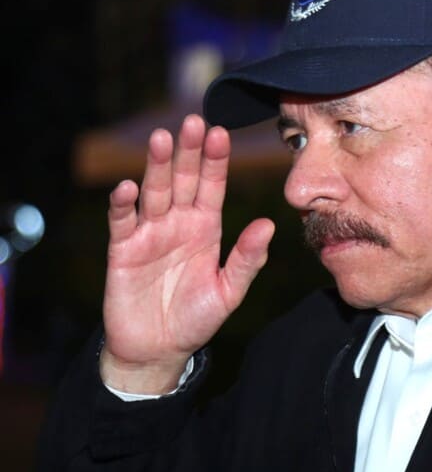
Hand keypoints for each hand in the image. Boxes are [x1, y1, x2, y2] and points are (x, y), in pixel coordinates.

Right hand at [100, 115, 274, 393]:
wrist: (159, 349)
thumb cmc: (196, 318)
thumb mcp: (229, 291)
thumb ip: (247, 259)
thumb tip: (269, 225)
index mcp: (206, 228)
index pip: (212, 186)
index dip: (215, 160)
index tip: (221, 133)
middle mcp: (178, 223)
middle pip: (183, 180)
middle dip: (188, 151)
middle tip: (193, 121)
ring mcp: (149, 233)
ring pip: (154, 192)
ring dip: (157, 166)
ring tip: (162, 139)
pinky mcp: (123, 250)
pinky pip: (122, 222)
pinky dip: (123, 205)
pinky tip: (128, 186)